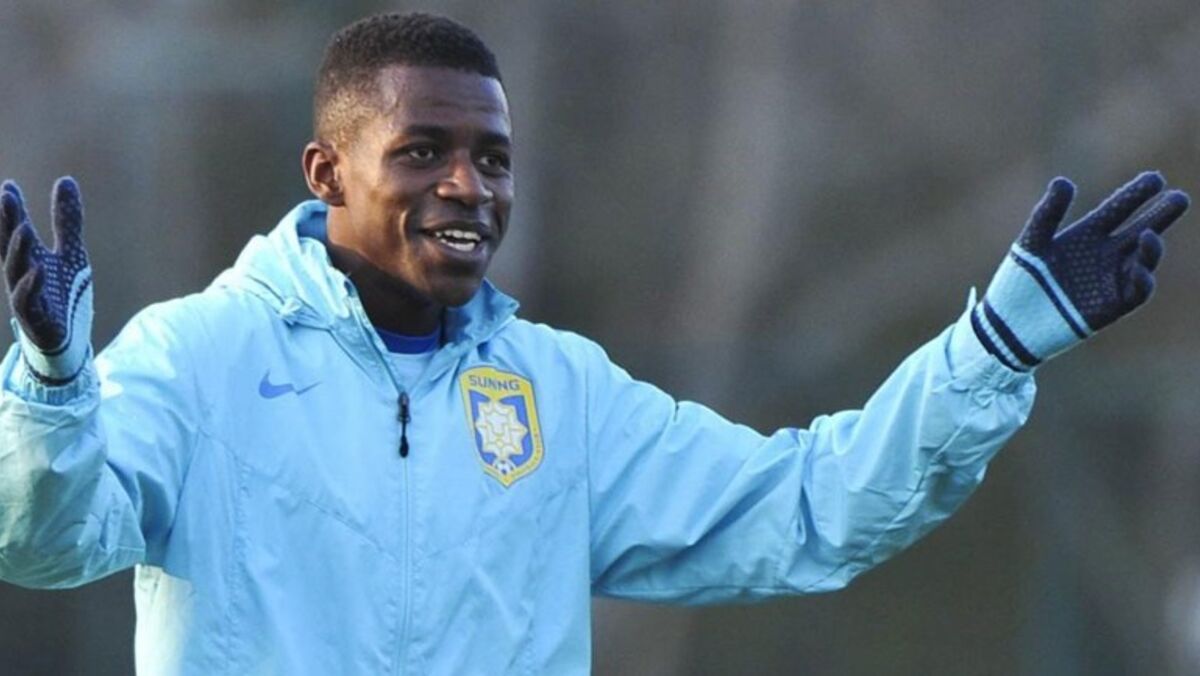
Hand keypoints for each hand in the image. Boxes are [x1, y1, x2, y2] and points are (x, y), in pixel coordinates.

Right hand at [0, 177, 93, 383]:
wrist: (68, 340)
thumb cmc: (62, 294)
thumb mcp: (70, 252)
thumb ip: (66, 220)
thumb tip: (65, 180)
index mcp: (28, 258)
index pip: (16, 230)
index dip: (12, 210)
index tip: (10, 187)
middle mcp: (22, 276)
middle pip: (10, 246)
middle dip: (7, 223)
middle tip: (5, 198)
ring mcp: (27, 298)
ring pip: (16, 272)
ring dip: (18, 250)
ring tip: (24, 230)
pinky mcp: (36, 319)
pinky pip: (28, 302)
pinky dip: (32, 285)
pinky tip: (39, 269)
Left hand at [973, 171, 1189, 369]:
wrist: (1010, 324)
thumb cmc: (1017, 281)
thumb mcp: (1032, 242)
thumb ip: (1047, 213)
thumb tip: (1064, 181)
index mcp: (1086, 236)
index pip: (1118, 209)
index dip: (1136, 194)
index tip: (1156, 178)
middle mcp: (1104, 255)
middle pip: (1140, 231)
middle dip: (1160, 215)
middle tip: (1179, 198)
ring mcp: (1110, 280)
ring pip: (1142, 260)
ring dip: (1151, 248)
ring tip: (1149, 235)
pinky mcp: (1110, 307)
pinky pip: (1135, 292)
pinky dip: (1141, 279)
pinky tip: (1139, 268)